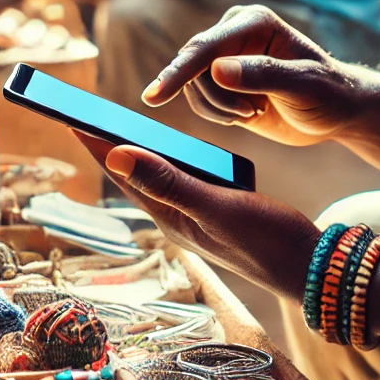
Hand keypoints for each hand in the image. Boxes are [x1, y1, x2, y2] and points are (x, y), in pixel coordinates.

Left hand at [74, 132, 318, 301]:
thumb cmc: (268, 240)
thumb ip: (170, 183)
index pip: (123, 172)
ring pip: (156, 175)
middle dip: (108, 144)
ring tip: (114, 125)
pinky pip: (181, 178)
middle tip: (84, 113)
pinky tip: (172, 147)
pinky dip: (169, 157)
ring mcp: (196, 213)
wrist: (309, 266)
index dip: (96, 143)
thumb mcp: (218, 208)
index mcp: (171, 215)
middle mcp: (177, 215)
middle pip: (134, 172)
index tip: (70, 116)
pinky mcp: (216, 207)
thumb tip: (117, 154)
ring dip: (136, 150)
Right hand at [142, 5, 366, 146]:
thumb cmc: (329, 92)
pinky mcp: (222, 81)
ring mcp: (225, 57)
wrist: (338, 111)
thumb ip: (263, 74)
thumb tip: (216, 69)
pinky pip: (199, 100)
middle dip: (216, 99)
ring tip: (256, 112)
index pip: (205, 47)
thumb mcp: (303, 85)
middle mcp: (233, 33)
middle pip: (193, 67)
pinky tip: (249, 114)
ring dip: (219, 109)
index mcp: (253, 21)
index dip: (178, 72)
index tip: (154, 96)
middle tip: (251, 114)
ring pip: (192, 87)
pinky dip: (218, 115)